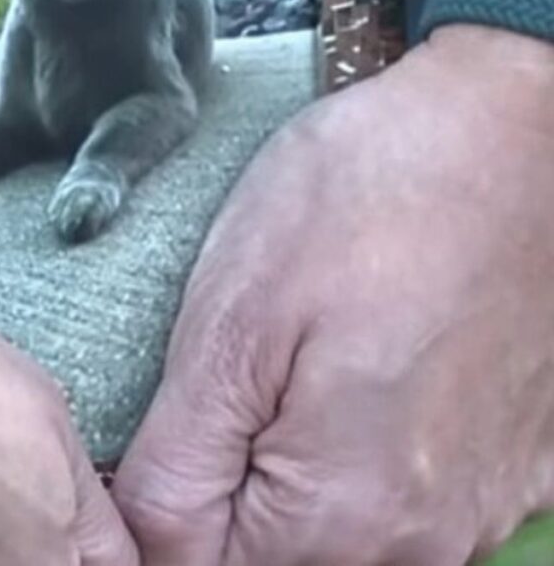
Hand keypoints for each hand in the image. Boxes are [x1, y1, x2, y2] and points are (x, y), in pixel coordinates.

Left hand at [113, 26, 553, 565]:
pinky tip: (368, 361)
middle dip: (229, 485)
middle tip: (241, 367)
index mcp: (345, 513)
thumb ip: (181, 456)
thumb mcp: (232, 318)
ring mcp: (479, 506)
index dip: (161, 494)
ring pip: (343, 531)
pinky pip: (412, 495)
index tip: (170, 414)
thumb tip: (143, 539)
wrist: (511, 131)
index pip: (199, 565)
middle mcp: (427, 541)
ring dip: (297, 464)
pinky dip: (369, 445)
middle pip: (274, 555)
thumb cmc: (368, 200)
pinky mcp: (510, 463)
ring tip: (308, 352)